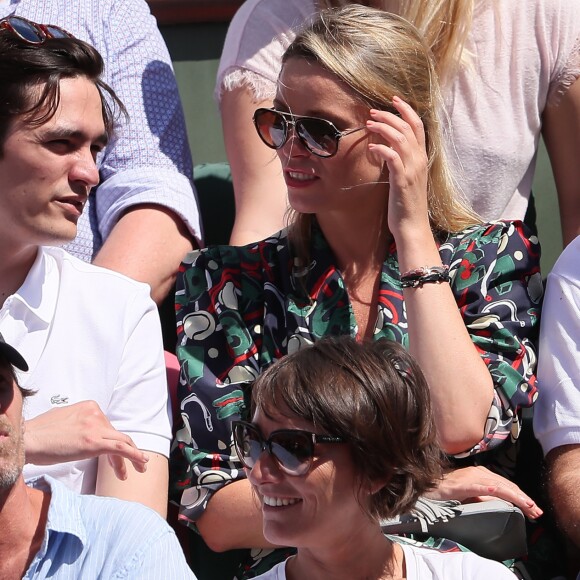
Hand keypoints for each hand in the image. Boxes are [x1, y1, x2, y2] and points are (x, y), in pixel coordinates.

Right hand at [24, 401, 148, 480]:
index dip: (112, 442)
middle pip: (115, 434)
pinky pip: (121, 447)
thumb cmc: (39, 433)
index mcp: (89, 407)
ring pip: (122, 441)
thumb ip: (78, 422)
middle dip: (124, 452)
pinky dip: (134, 455)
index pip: (107, 426)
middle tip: (129, 467)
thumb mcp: (63, 419)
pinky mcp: (94, 442)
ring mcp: (96, 427)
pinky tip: (142, 462)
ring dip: (133, 456)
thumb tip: (82, 432)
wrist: (28, 439)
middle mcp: (95, 414)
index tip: (112, 457)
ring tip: (140, 469)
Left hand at [366, 97, 430, 240]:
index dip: (406, 110)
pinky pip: (393, 158)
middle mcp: (419, 161)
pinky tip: (371, 146)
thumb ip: (401, 162)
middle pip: (409, 127)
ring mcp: (412, 170)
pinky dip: (382, 148)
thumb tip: (388, 148)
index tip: (393, 100)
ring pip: (401, 138)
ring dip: (383, 127)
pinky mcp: (402, 181)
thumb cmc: (407, 204)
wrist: (412, 226)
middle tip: (372, 111)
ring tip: (368, 123)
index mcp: (421, 158)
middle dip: (390, 115)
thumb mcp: (406, 178)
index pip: (418, 126)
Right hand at [427, 466, 542, 519]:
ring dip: (515, 497)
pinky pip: (480, 486)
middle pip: (507, 486)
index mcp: (481, 474)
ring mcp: (471, 476)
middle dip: (524, 499)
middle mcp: (479, 472)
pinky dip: (492, 489)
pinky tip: (501, 493)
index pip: (506, 486)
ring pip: (499, 486)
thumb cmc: (446, 490)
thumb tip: (500, 504)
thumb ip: (483, 496)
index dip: (522, 497)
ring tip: (528, 507)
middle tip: (537, 512)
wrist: (425, 485)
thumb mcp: (469, 494)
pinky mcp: (463, 484)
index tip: (533, 510)